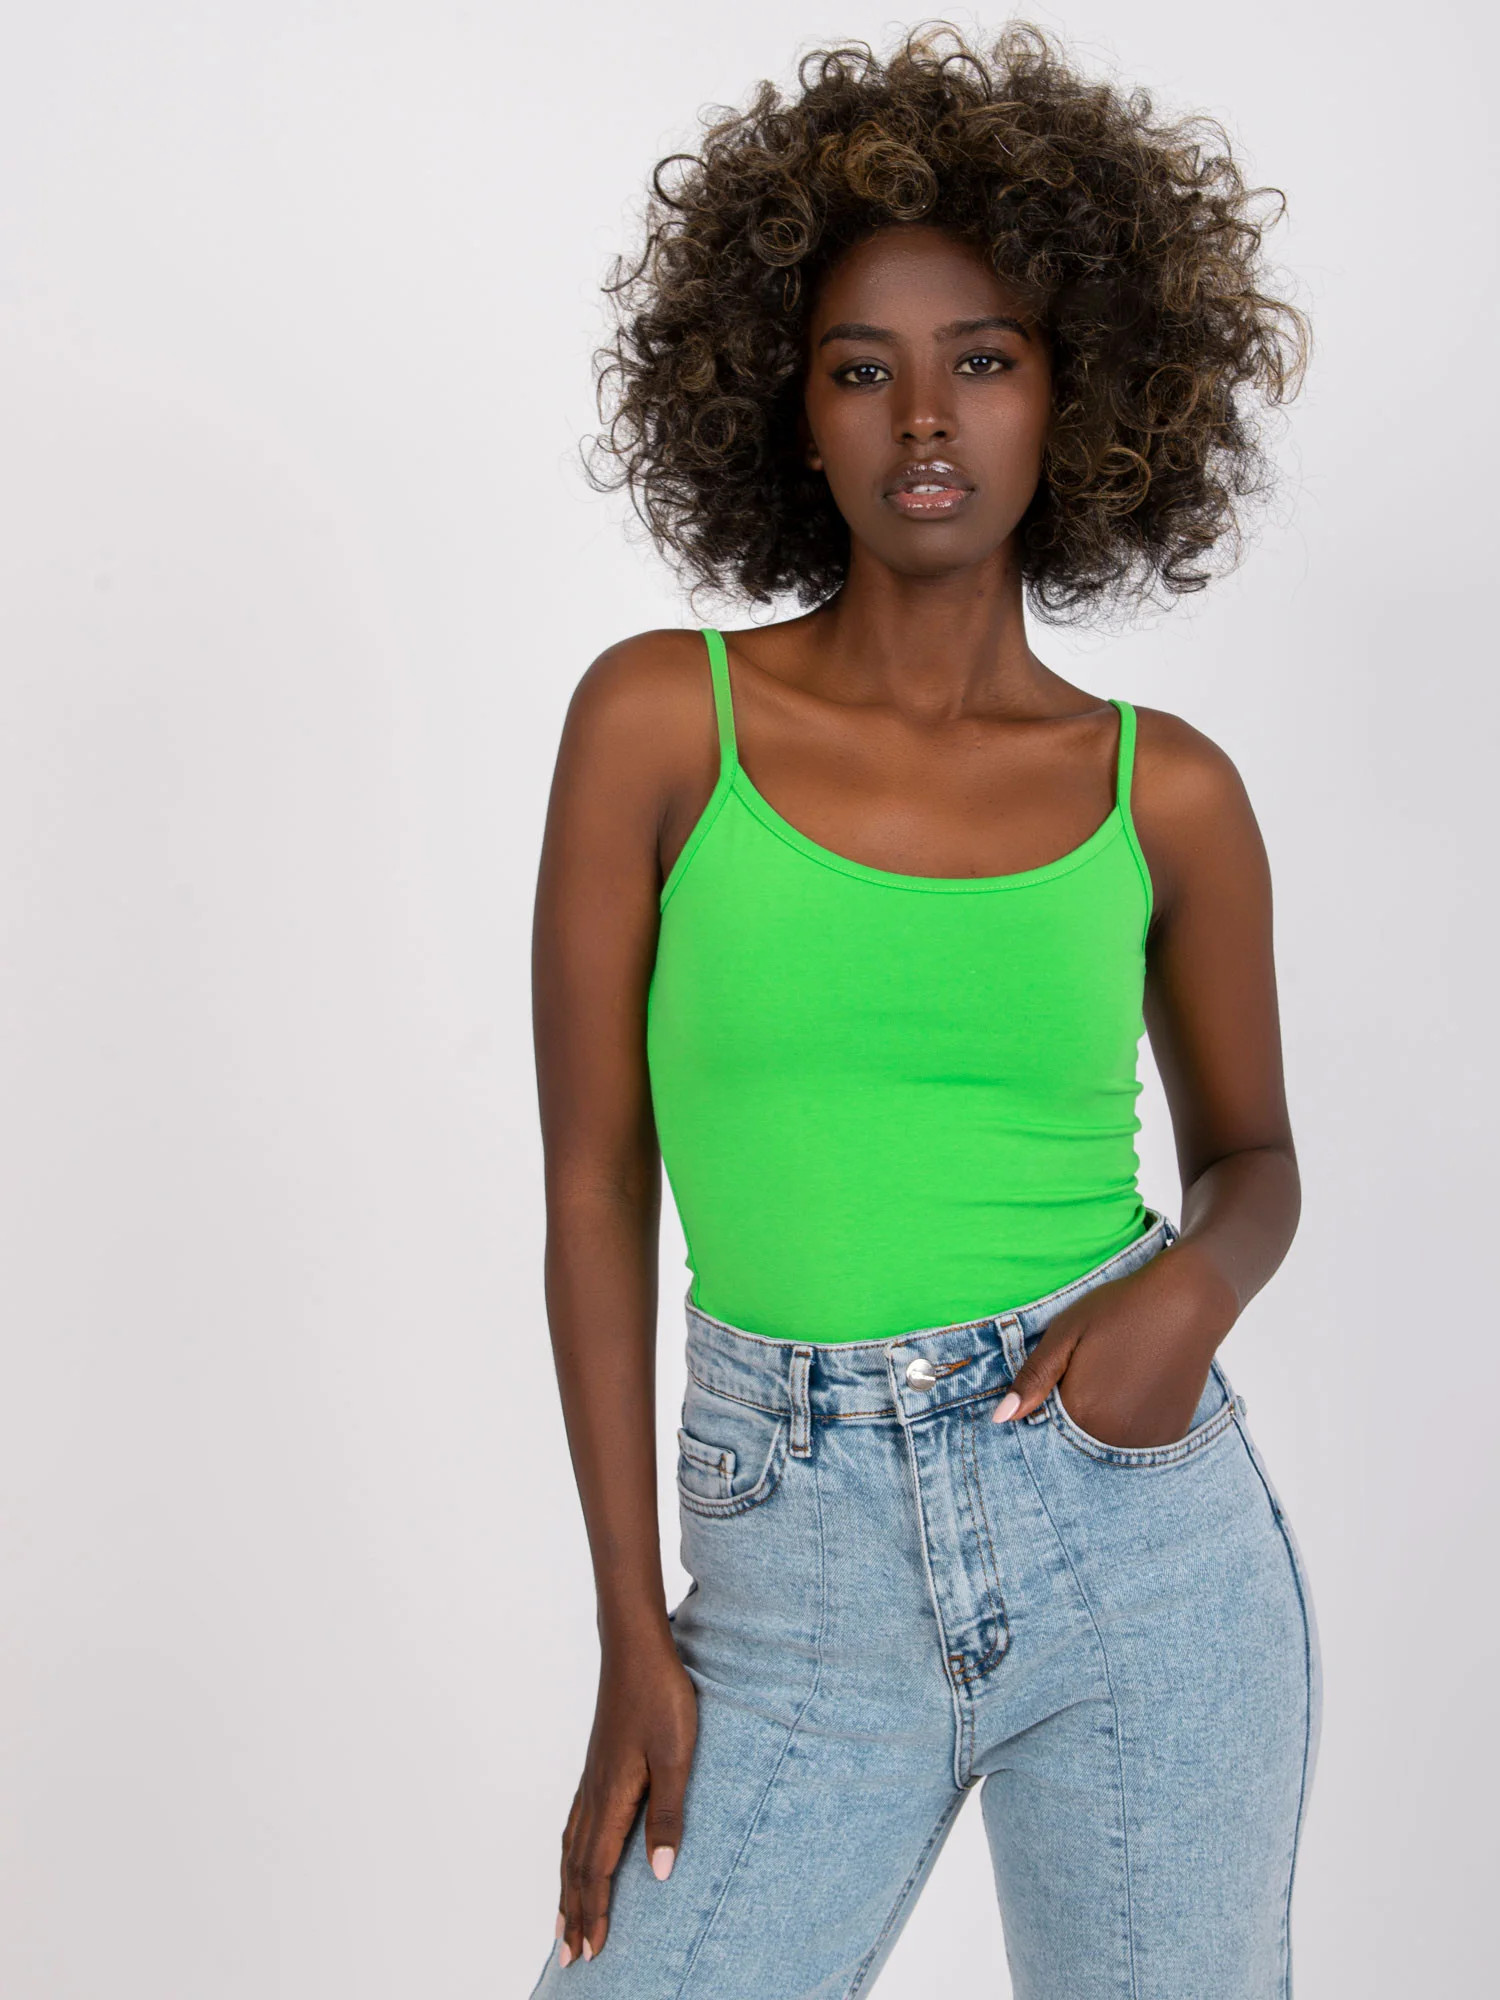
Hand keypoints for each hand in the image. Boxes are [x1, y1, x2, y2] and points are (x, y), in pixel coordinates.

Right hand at [554, 1629, 696, 1965]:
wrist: (635, 1647)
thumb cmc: (662, 1696)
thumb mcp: (678, 1755)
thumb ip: (669, 1814)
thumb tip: (660, 1875)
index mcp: (614, 1796)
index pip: (598, 1869)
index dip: (594, 1913)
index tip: (590, 1953)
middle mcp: (596, 1792)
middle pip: (577, 1865)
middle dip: (574, 1913)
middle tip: (569, 1957)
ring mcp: (593, 1776)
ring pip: (571, 1845)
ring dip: (567, 1887)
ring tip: (562, 1921)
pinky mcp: (599, 1762)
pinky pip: (575, 1821)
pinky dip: (569, 1852)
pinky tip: (574, 1853)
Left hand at [991, 1242, 1235, 1448]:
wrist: (1189, 1301)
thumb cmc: (1121, 1309)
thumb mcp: (1066, 1333)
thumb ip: (1033, 1378)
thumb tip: (1000, 1418)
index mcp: (1081, 1411)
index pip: (1045, 1424)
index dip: (1049, 1397)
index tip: (1066, 1371)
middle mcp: (1113, 1437)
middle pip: (1076, 1437)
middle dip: (1075, 1410)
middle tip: (1098, 1368)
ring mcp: (1145, 1441)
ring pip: (1105, 1442)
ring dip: (1103, 1421)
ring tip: (1119, 1375)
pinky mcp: (1170, 1437)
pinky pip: (1135, 1443)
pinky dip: (1129, 1424)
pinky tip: (1137, 1388)